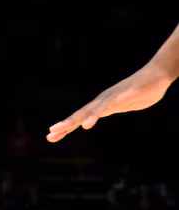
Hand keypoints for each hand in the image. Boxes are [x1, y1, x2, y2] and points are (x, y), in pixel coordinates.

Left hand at [49, 63, 172, 141]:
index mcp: (102, 105)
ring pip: (98, 108)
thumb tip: (104, 115)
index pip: (80, 117)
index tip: (50, 136)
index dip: (65, 126)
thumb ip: (112, 110)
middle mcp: (104, 100)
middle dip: (66, 124)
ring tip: (81, 127)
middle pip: (83, 113)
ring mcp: (116, 96)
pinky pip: (117, 102)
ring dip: (88, 117)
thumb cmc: (141, 90)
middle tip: (50, 135)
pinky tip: (101, 115)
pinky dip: (107, 109)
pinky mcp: (130, 93)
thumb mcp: (123, 106)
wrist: (159, 73)